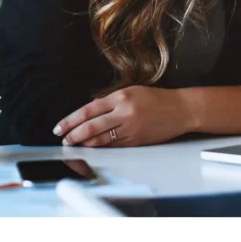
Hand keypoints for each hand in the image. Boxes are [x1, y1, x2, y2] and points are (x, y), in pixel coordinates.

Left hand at [54, 85, 191, 147]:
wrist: (180, 110)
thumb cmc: (156, 99)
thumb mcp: (132, 91)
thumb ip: (110, 100)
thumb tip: (90, 110)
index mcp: (121, 97)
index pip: (89, 110)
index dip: (71, 120)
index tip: (60, 127)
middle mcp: (124, 113)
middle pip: (91, 127)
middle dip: (74, 135)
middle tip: (64, 140)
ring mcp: (130, 129)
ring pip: (101, 141)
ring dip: (84, 145)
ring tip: (74, 146)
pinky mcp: (136, 142)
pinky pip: (114, 147)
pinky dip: (100, 149)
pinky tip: (92, 150)